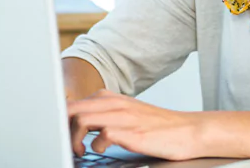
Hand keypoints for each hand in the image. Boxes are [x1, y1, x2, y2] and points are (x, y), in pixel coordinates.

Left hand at [66, 89, 205, 160]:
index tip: (60, 133)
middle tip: (66, 144)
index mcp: (112, 99)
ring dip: (74, 138)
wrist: (189, 130)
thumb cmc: (158, 126)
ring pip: (82, 119)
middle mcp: (116, 104)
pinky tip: (102, 151)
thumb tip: (79, 123)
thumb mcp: (129, 113)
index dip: (61, 118)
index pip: (74, 103)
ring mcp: (124, 118)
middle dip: (62, 128)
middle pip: (72, 109)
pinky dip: (97, 146)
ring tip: (80, 151)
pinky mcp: (133, 134)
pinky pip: (104, 135)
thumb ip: (105, 113)